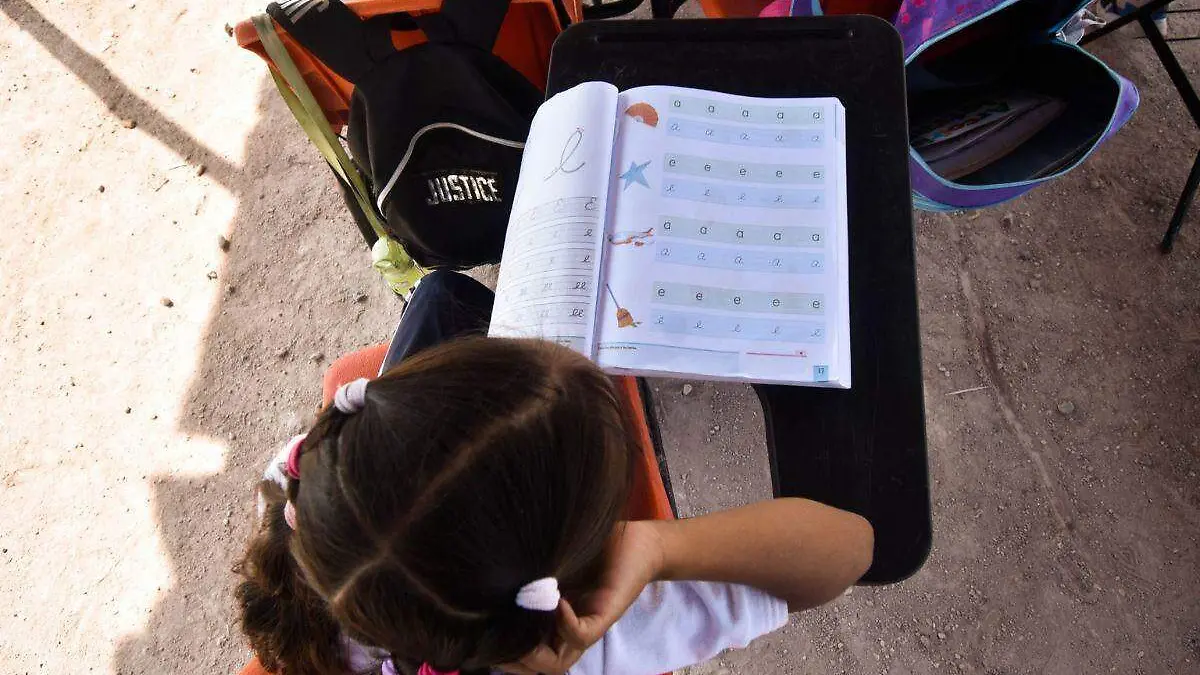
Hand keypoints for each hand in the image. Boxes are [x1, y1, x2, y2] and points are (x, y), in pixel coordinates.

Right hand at [500, 520, 666, 674]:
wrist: (639, 539)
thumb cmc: (593, 547)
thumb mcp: (553, 562)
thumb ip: (530, 575)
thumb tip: (485, 579)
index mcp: (555, 623)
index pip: (529, 655)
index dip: (505, 654)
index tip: (482, 637)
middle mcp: (568, 630)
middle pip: (541, 667)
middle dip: (513, 662)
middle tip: (494, 643)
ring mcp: (587, 625)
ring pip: (558, 663)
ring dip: (533, 653)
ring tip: (519, 629)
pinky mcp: (605, 615)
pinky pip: (580, 635)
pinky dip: (563, 623)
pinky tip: (554, 600)